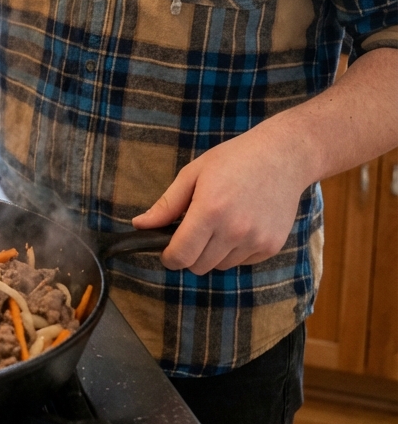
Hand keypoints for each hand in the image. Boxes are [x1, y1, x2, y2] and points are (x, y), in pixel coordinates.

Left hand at [132, 123, 308, 273]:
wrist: (283, 157)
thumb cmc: (234, 160)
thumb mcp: (194, 173)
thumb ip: (167, 204)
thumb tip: (140, 225)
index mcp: (210, 210)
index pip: (181, 255)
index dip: (169, 257)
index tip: (167, 250)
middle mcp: (234, 230)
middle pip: (199, 266)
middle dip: (190, 254)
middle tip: (194, 231)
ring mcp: (255, 240)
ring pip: (220, 266)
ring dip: (213, 253)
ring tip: (220, 223)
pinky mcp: (271, 246)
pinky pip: (242, 262)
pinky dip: (235, 251)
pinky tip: (241, 224)